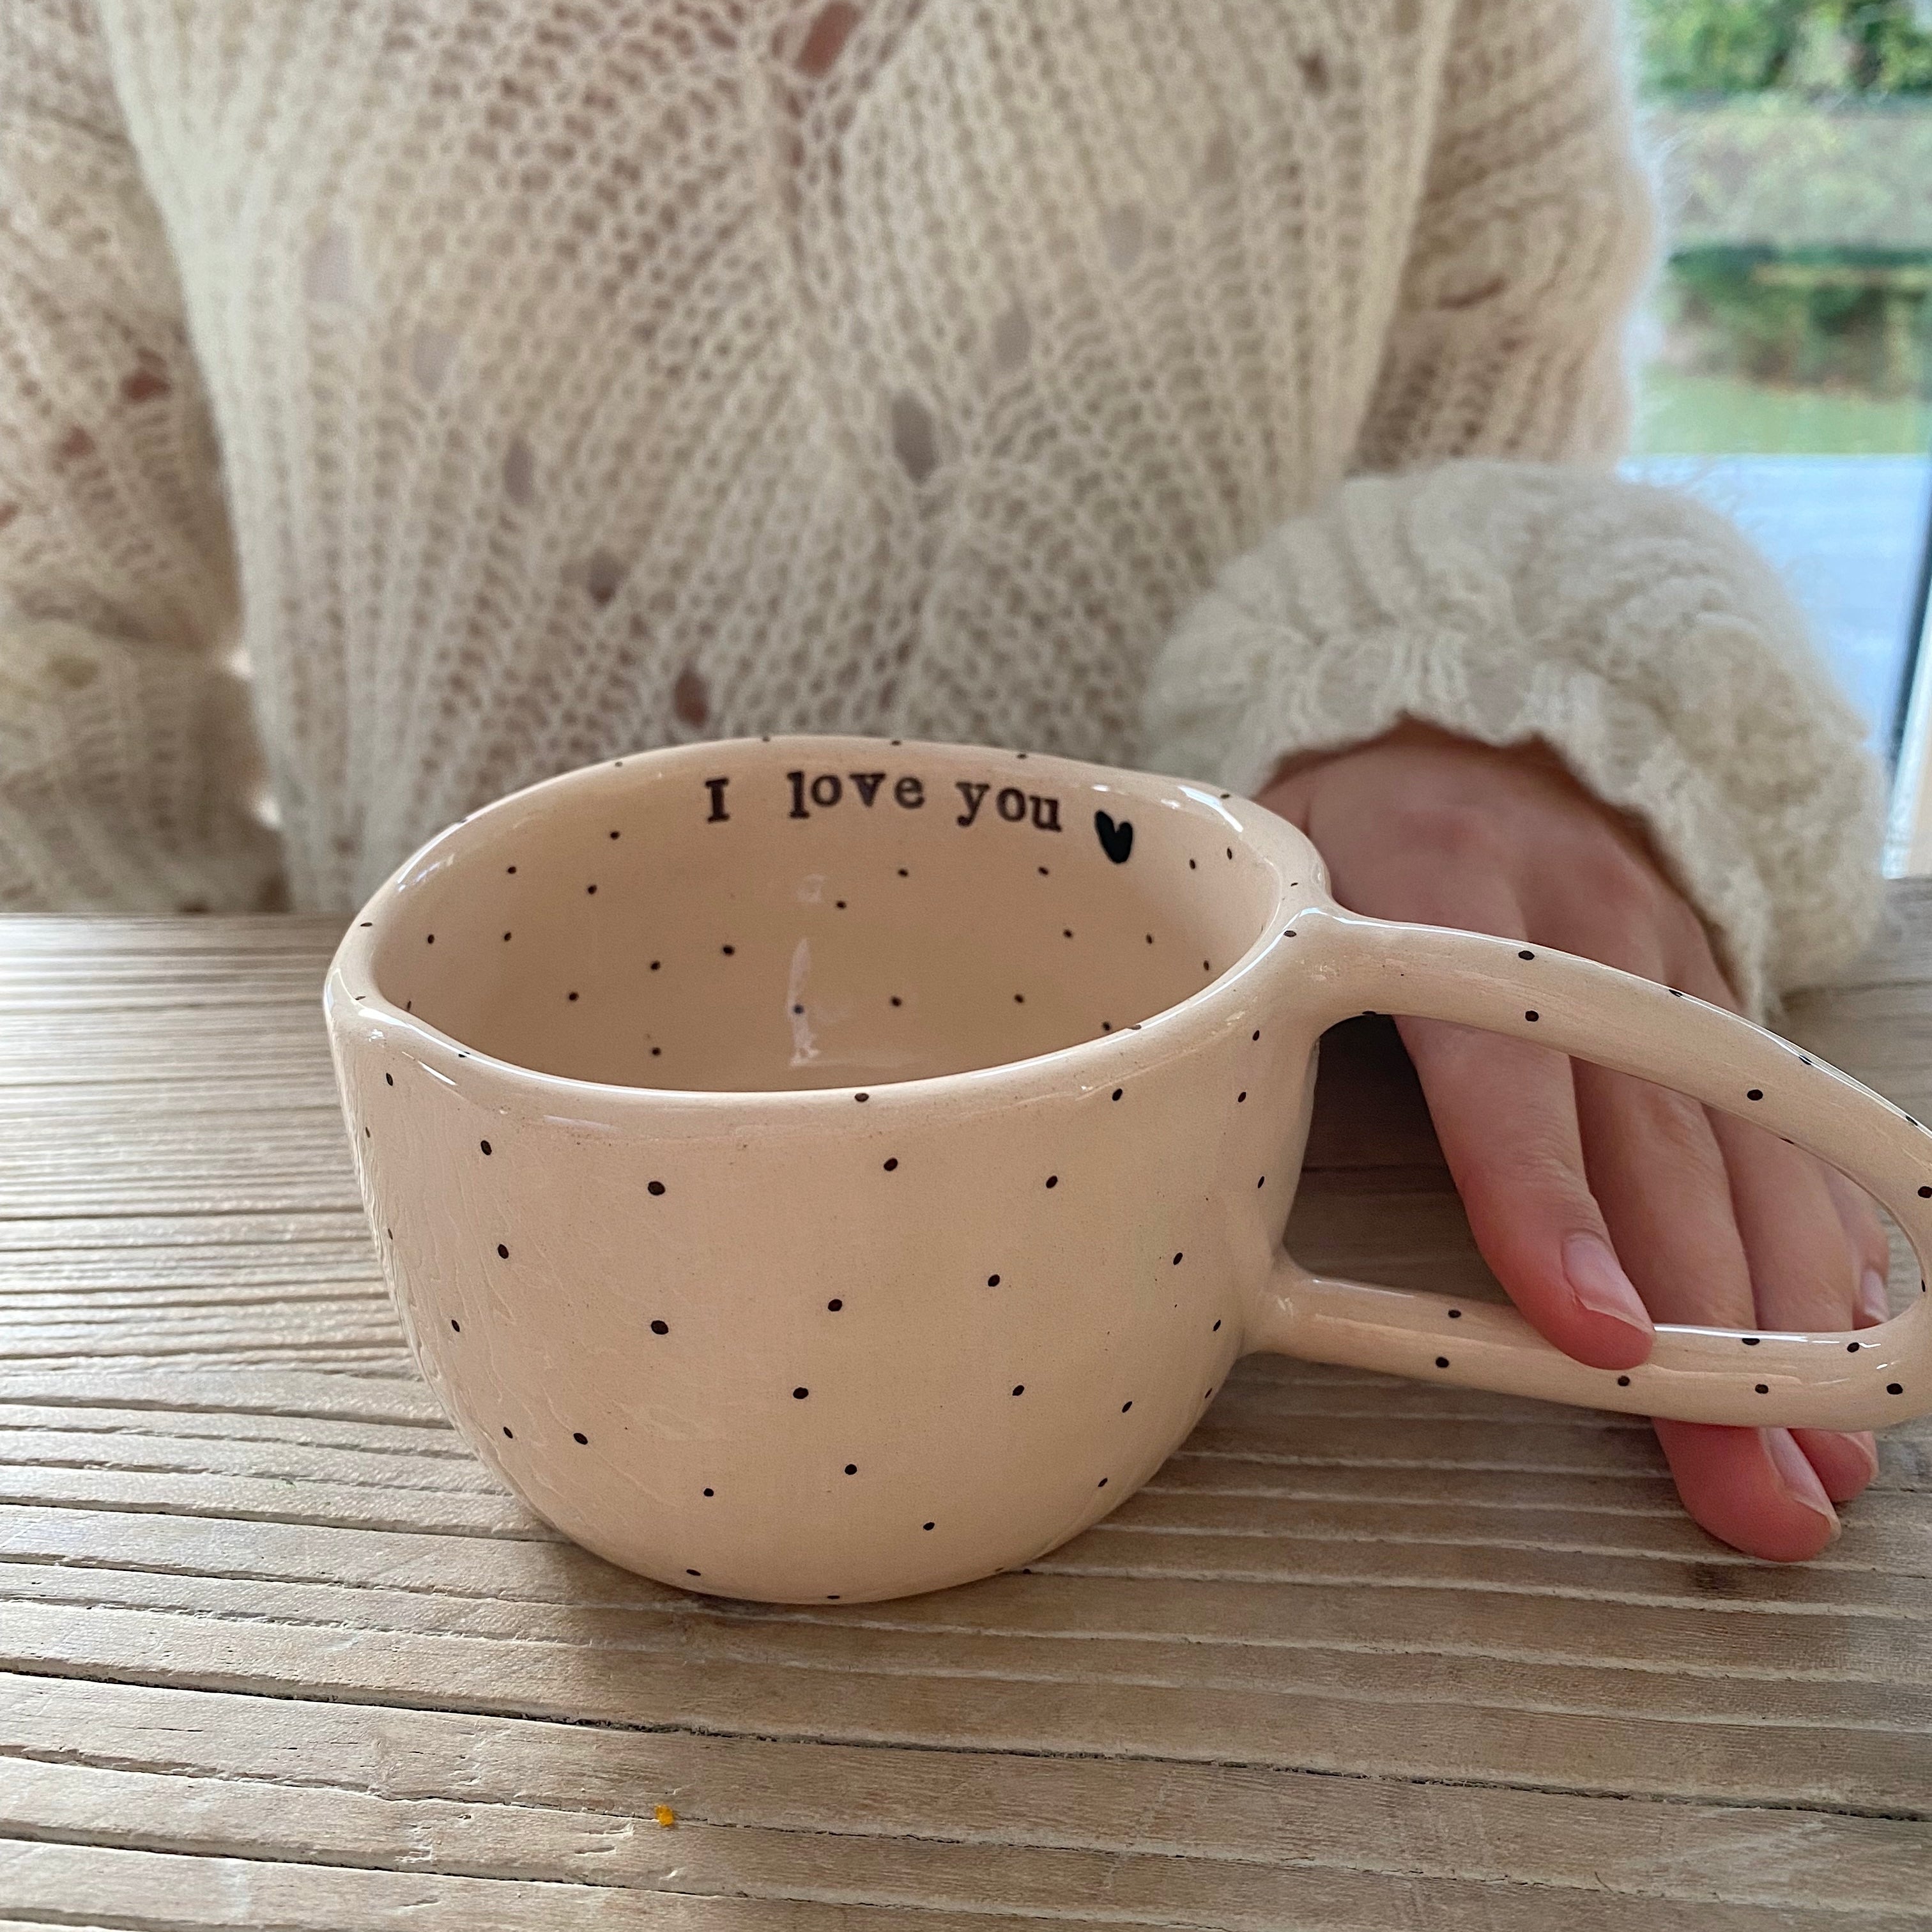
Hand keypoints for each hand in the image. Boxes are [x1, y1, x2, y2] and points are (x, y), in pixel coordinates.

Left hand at [1259, 721, 1887, 1559]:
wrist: (1467, 725)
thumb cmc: (1336, 838)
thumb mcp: (1269, 876)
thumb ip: (1237, 994)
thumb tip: (1176, 1167)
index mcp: (1442, 878)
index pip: (1499, 1065)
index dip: (1544, 1204)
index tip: (1595, 1338)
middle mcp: (1584, 916)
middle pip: (1652, 1136)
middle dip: (1710, 1325)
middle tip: (1751, 1490)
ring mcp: (1669, 952)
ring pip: (1742, 1142)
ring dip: (1791, 1311)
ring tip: (1821, 1462)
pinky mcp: (1718, 986)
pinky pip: (1775, 1118)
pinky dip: (1819, 1231)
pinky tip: (1846, 1334)